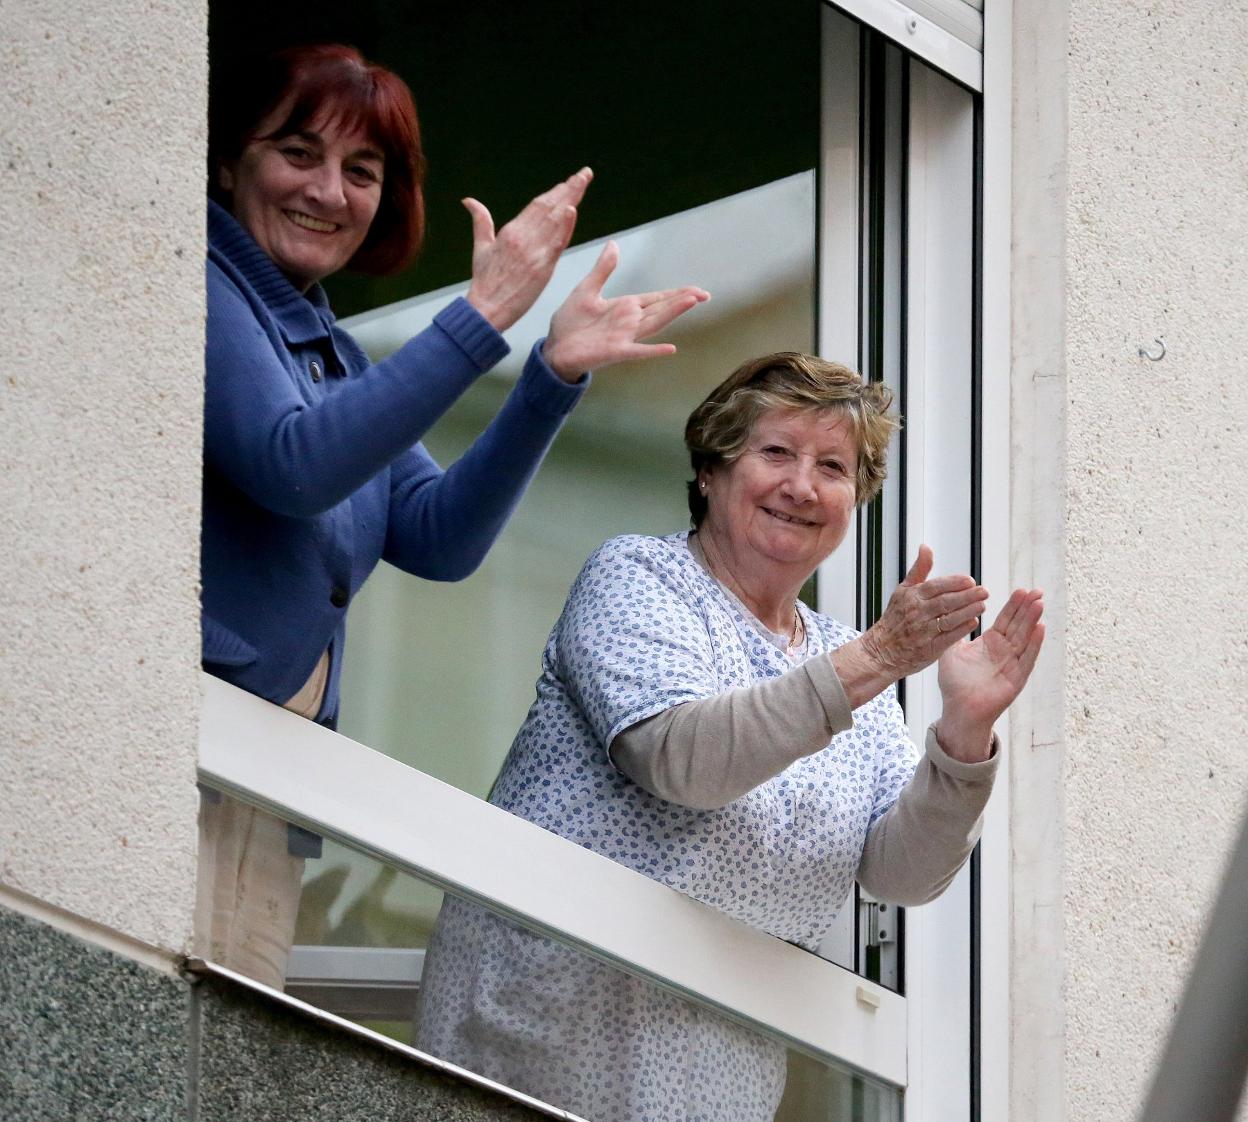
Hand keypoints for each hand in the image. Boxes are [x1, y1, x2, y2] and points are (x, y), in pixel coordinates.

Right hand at [464, 167, 592, 332]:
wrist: (486, 309)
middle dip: (569, 188)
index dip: (555, 192)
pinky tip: (573, 210)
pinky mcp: (541, 267)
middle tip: (584, 174)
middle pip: (549, 207)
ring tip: (584, 182)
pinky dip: (565, 226)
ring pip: (555, 219)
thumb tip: (468, 200)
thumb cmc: (484, 282)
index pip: (537, 205)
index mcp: (510, 231)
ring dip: (572, 199)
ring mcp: (533, 251)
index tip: (569, 181)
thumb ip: (480, 221)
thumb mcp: (480, 247)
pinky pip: (555, 243)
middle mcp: (522, 237)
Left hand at [541, 240, 710, 380]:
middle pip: (661, 310)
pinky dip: (654, 351)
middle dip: (682, 301)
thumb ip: (603, 270)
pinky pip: (638, 351)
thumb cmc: (570, 323)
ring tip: (692, 303)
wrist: (554, 348)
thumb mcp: (586, 290)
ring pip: (654, 324)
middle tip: (704, 294)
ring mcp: (624, 338)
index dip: (677, 294)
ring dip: (673, 314)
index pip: (656, 299)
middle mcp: (629, 322)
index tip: (697, 290)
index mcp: (625, 307)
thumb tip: (614, 245)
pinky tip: (671, 348)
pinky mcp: (615, 352)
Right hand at [830, 546, 987, 709]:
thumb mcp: (903, 591)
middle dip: (967, 596)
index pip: (936, 586)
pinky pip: (948, 637)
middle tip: (984, 591)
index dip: (954, 583)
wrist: (881, 651)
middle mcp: (917, 612)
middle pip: (945, 601)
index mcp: (912, 597)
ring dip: (967, 611)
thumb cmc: (895, 619)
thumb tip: (926, 547)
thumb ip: (919, 570)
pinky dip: (960, 629)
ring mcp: (923, 631)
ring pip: (948, 618)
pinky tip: (972, 622)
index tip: (970, 580)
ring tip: (982, 605)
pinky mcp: (928, 648)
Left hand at [934, 587, 1044, 760]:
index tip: (1022, 590)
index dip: (1014, 605)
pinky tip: (1041, 628)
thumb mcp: (951, 650)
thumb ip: (955, 631)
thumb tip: (952, 610)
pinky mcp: (1017, 678)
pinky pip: (1027, 658)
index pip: (1005, 619)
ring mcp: (1012, 664)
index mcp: (991, 643)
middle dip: (1028, 608)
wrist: (958, 709)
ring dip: (1033, 621)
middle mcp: (1004, 651)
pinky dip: (1034, 644)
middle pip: (1019, 625)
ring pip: (1025, 638)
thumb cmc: (954, 683)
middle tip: (1037, 591)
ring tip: (1040, 603)